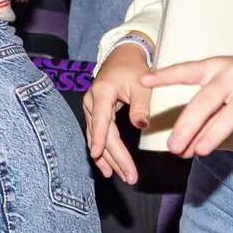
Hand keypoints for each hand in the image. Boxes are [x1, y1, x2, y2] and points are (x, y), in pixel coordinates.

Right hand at [82, 44, 150, 183]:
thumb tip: (142, 125)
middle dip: (114, 157)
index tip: (98, 154)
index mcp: (101, 93)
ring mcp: (90, 109)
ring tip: (120, 176)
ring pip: (97, 138)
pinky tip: (107, 167)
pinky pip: (97, 135)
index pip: (100, 119)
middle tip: (128, 176)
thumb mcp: (141, 84)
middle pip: (101, 134)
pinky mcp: (94, 114)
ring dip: (108, 158)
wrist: (122, 56)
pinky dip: (103, 151)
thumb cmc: (132, 68)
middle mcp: (91, 102)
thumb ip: (141, 105)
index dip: (100, 138)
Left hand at [143, 46, 232, 157]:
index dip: (165, 75)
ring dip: (213, 132)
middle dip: (187, 125)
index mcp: (217, 68)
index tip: (143, 80)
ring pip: (231, 110)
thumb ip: (209, 107)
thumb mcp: (230, 82)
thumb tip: (187, 139)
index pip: (187, 71)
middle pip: (205, 100)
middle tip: (173, 147)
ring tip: (199, 151)